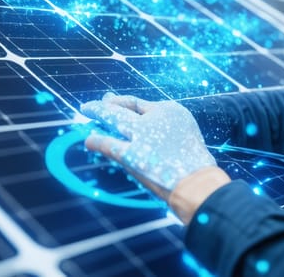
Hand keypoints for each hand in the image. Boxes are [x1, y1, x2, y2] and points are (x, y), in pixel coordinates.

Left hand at [80, 93, 220, 201]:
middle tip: (96, 103)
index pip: (140, 103)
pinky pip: (106, 143)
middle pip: (124, 106)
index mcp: (171, 111)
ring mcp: (141, 134)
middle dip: (107, 103)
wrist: (197, 183)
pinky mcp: (130, 154)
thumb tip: (146, 131)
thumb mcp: (186, 136)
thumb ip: (166, 130)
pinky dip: (96, 141)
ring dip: (97, 113)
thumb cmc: (194, 164)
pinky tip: (89, 140)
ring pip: (112, 117)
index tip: (112, 101)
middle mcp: (154, 117)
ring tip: (86, 110)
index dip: (123, 102)